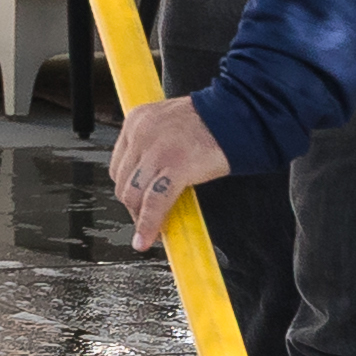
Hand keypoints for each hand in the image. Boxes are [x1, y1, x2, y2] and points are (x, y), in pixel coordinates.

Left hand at [107, 93, 228, 246]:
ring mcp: (157, 150)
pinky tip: (147, 238)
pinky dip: (149, 224)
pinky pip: (155, 202)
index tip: (135, 201)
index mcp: (137, 119)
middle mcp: (141, 132)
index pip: (118, 163)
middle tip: (145, 218)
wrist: (238, 116)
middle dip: (133, 205)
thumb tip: (146, 180)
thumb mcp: (168, 123)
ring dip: (139, 217)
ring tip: (150, 229)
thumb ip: (152, 146)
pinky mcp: (176, 166)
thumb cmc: (209, 122)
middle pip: (122, 181)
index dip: (127, 188)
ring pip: (134, 194)